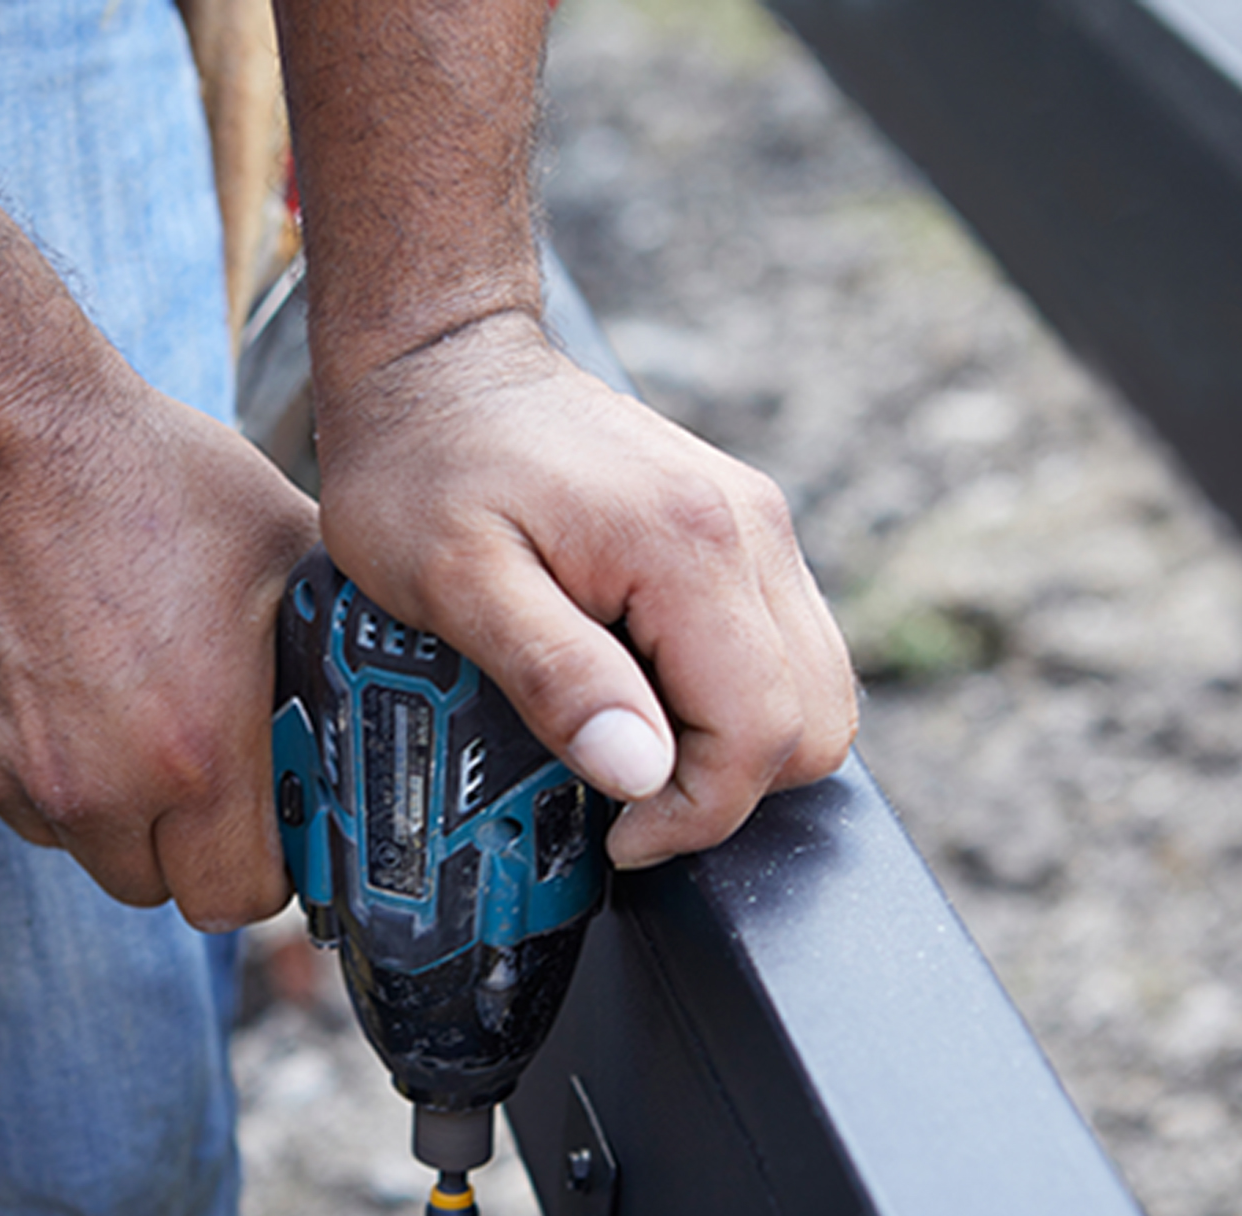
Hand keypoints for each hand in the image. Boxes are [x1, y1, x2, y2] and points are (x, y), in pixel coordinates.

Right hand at [0, 363, 317, 928]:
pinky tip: (40, 672)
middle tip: (194, 772)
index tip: (267, 836)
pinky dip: (19, 753)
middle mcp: (94, 786)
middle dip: (181, 844)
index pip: (236, 899)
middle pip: (151, 885)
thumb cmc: (144, 476)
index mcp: (197, 756)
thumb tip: (377, 690)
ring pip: (69, 840)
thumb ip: (331, 648)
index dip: (262, 873)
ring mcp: (2, 771)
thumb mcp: (286, 555)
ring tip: (113, 702)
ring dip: (99, 801)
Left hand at [314, 314, 856, 868]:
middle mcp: (749, 531)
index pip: (759, 731)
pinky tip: (648, 693)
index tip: (618, 831)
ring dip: (737, 747)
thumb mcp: (456, 584)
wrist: (441, 359)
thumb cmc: (426, 465)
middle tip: (626, 793)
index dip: (697, 812)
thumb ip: (557, 677)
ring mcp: (758, 528)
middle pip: (816, 723)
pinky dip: (735, 701)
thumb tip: (642, 775)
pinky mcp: (745, 533)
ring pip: (816, 692)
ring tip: (631, 741)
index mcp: (688, 546)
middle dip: (728, 787)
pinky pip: (786, 652)